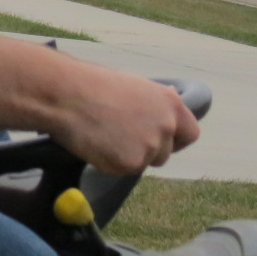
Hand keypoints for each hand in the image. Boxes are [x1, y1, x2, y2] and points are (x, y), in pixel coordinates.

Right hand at [49, 69, 199, 175]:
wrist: (67, 95)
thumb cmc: (93, 85)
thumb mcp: (133, 85)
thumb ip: (154, 101)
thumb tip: (171, 100)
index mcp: (170, 104)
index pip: (190, 133)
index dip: (174, 139)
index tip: (159, 139)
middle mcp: (166, 126)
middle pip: (164, 153)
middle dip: (146, 150)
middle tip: (119, 138)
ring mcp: (150, 147)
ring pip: (143, 163)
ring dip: (127, 156)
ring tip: (103, 136)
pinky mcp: (130, 164)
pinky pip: (122, 170)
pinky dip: (109, 162)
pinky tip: (95, 143)